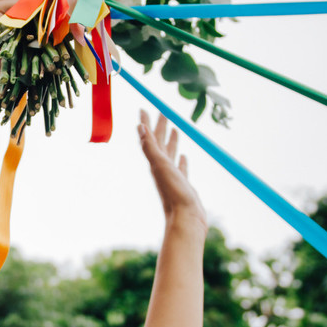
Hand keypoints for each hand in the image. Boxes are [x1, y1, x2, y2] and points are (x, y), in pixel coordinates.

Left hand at [138, 110, 206, 236]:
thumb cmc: (174, 194)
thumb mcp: (161, 167)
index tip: (143, 107)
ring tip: (174, 129)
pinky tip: (182, 157)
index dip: (146, 122)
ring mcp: (172, 176)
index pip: (149, 137)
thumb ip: (151, 148)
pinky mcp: (182, 184)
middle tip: (163, 111)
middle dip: (160, 126)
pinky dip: (180, 160)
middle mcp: (162, 167)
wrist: (186, 219)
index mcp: (156, 162)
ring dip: (171, 140)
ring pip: (170, 153)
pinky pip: (180, 168)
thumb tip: (140, 128)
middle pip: (160, 142)